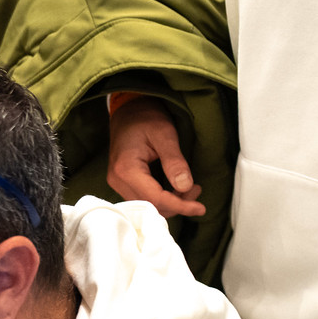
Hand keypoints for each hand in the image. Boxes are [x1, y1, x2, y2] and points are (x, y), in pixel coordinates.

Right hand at [106, 96, 204, 217]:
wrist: (129, 110)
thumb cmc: (145, 117)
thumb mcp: (165, 134)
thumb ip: (174, 161)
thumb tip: (186, 187)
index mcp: (126, 169)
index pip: (155, 199)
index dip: (180, 205)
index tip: (200, 208)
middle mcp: (117, 180)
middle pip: (151, 206)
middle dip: (177, 204)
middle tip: (197, 190)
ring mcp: (118, 182)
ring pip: (148, 205)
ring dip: (171, 202)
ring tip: (191, 189)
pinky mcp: (123, 182)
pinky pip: (144, 198)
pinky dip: (163, 198)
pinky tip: (177, 189)